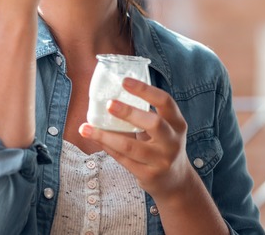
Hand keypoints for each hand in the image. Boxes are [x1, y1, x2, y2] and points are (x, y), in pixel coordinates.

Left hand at [79, 78, 194, 201]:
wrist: (176, 182)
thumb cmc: (163, 146)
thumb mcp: (165, 128)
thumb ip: (146, 114)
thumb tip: (112, 93)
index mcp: (177, 123)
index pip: (165, 102)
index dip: (145, 90)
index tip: (124, 81)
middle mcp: (172, 141)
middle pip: (153, 123)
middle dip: (129, 113)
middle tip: (109, 104)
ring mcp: (161, 160)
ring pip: (131, 147)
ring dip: (106, 136)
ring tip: (86, 127)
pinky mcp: (149, 175)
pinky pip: (123, 159)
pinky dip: (107, 147)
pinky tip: (95, 138)